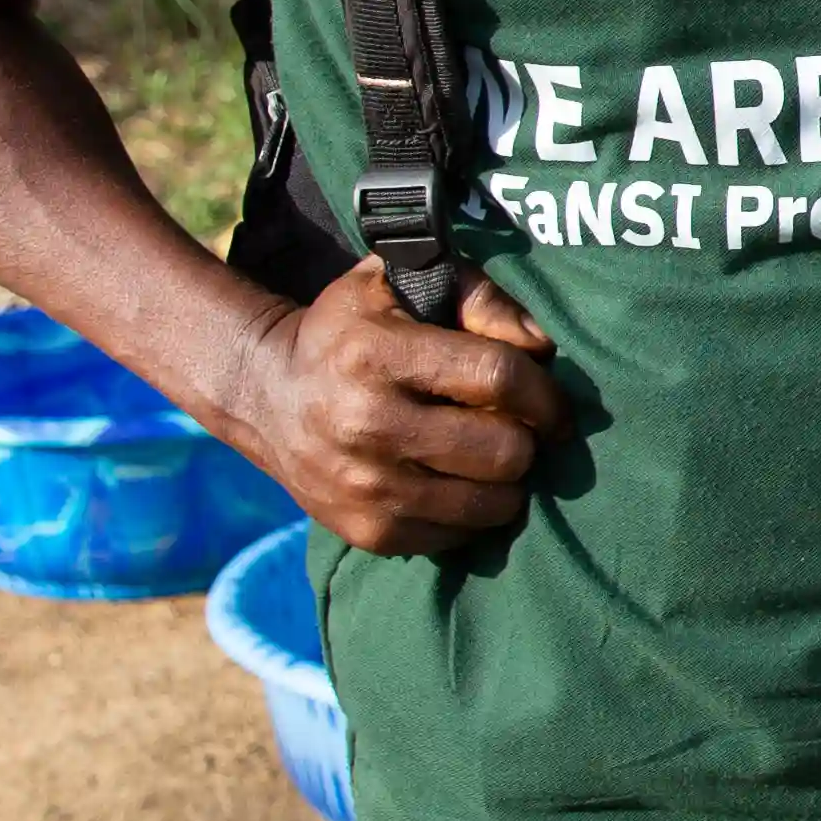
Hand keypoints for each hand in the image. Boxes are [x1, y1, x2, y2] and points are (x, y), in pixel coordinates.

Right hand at [212, 260, 568, 555]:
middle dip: (526, 439)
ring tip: (490, 458)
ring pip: (489, 504)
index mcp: (377, 353)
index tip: (553, 404)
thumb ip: (480, 297)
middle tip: (516, 429)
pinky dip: (471, 513)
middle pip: (503, 450)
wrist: (267, 396)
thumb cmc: (352, 331)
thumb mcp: (401, 283)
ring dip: (507, 482)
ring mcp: (364, 487)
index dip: (544, 392)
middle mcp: (367, 424)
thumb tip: (540, 347)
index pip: (497, 377)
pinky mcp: (365, 531)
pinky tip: (455, 483)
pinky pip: (457, 537)